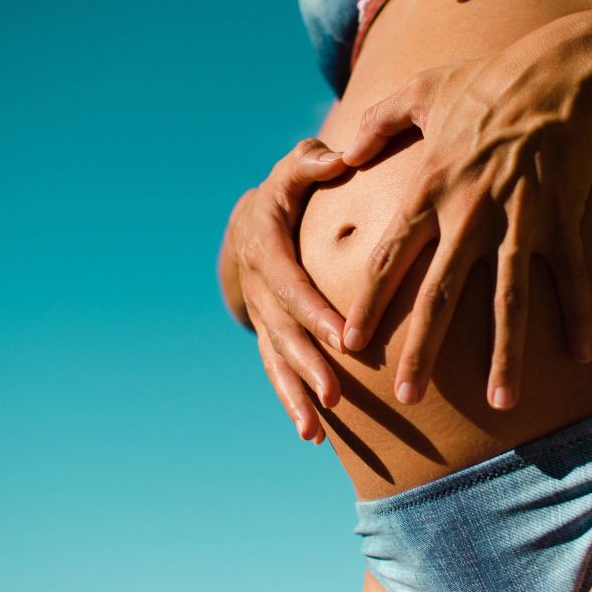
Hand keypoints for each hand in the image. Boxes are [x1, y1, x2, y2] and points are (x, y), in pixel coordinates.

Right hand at [218, 139, 347, 441]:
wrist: (247, 228)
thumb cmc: (283, 197)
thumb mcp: (290, 172)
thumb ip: (310, 164)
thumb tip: (340, 157)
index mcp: (266, 248)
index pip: (290, 283)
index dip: (314, 312)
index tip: (344, 338)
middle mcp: (259, 289)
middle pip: (283, 331)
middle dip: (308, 364)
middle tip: (335, 394)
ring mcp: (262, 316)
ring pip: (276, 359)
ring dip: (295, 394)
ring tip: (315, 429)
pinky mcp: (268, 335)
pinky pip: (275, 370)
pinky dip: (290, 401)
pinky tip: (312, 434)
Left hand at [338, 9, 591, 408]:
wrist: (559, 68)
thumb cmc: (486, 82)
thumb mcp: (419, 93)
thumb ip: (376, 126)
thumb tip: (342, 154)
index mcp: (429, 190)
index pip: (389, 259)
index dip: (369, 305)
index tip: (351, 345)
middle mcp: (470, 214)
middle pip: (440, 294)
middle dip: (423, 348)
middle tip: (407, 394)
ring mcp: (520, 219)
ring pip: (508, 299)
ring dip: (504, 353)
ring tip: (499, 401)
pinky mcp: (565, 217)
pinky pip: (571, 276)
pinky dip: (577, 316)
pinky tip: (578, 358)